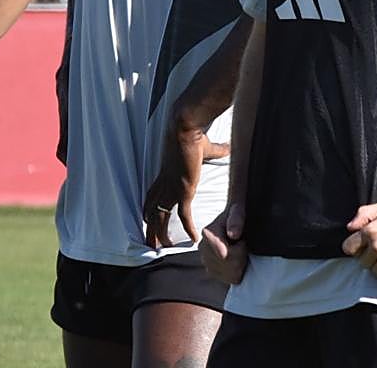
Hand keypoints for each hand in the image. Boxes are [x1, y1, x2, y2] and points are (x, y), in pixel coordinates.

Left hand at [143, 127, 229, 246]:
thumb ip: (217, 150)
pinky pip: (184, 215)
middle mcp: (165, 183)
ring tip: (162, 248)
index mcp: (165, 174)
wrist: (186, 128)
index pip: (152, 195)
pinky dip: (188, 228)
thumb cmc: (193, 134)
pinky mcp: (183, 190)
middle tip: (150, 243)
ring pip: (161, 217)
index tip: (147, 220)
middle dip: (150, 228)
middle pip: (151, 210)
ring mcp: (172, 188)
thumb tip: (229, 147)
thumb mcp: (205, 146)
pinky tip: (194, 239)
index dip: (149, 209)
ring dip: (160, 233)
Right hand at [200, 203, 247, 284]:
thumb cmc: (236, 214)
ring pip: (229, 275)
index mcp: (208, 233)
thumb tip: (233, 235)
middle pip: (228, 266)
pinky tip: (237, 260)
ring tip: (240, 252)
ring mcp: (205, 260)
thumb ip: (236, 219)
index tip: (242, 240)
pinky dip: (237, 272)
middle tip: (243, 246)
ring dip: (240, 265)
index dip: (240, 250)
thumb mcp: (238, 211)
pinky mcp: (211, 269)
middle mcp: (203, 248)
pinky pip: (228, 279)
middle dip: (241, 257)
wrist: (233, 219)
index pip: (225, 255)